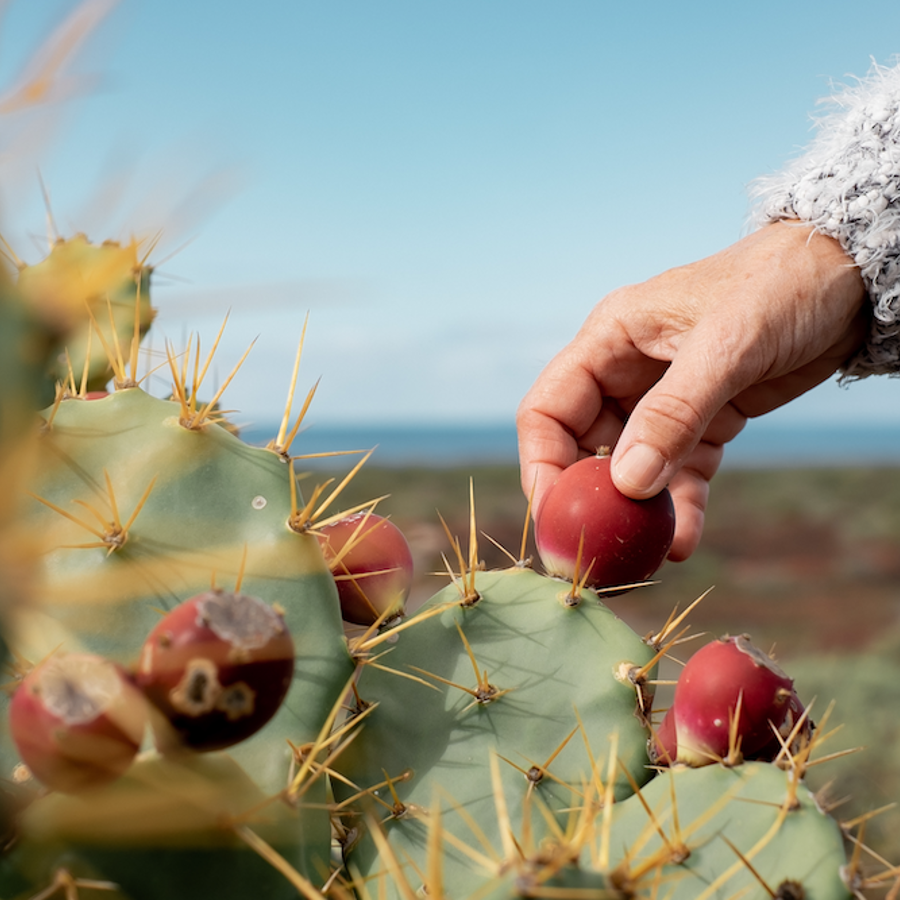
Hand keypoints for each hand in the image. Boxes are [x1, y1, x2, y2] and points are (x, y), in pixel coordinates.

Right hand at [517, 222, 866, 560]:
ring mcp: (664, 402)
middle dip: (589, 499)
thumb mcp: (725, 346)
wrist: (847, 279)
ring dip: (637, 512)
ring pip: (633, 470)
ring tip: (647, 554)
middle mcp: (626, 374)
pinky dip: (680, 508)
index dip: (542, 464)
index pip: (549, 410)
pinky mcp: (704, 424)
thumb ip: (673, 413)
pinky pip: (680, 475)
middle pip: (584, 448)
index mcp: (610, 340)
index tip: (555, 514)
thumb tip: (627, 483)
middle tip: (600, 547)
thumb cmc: (780, 286)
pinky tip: (684, 541)